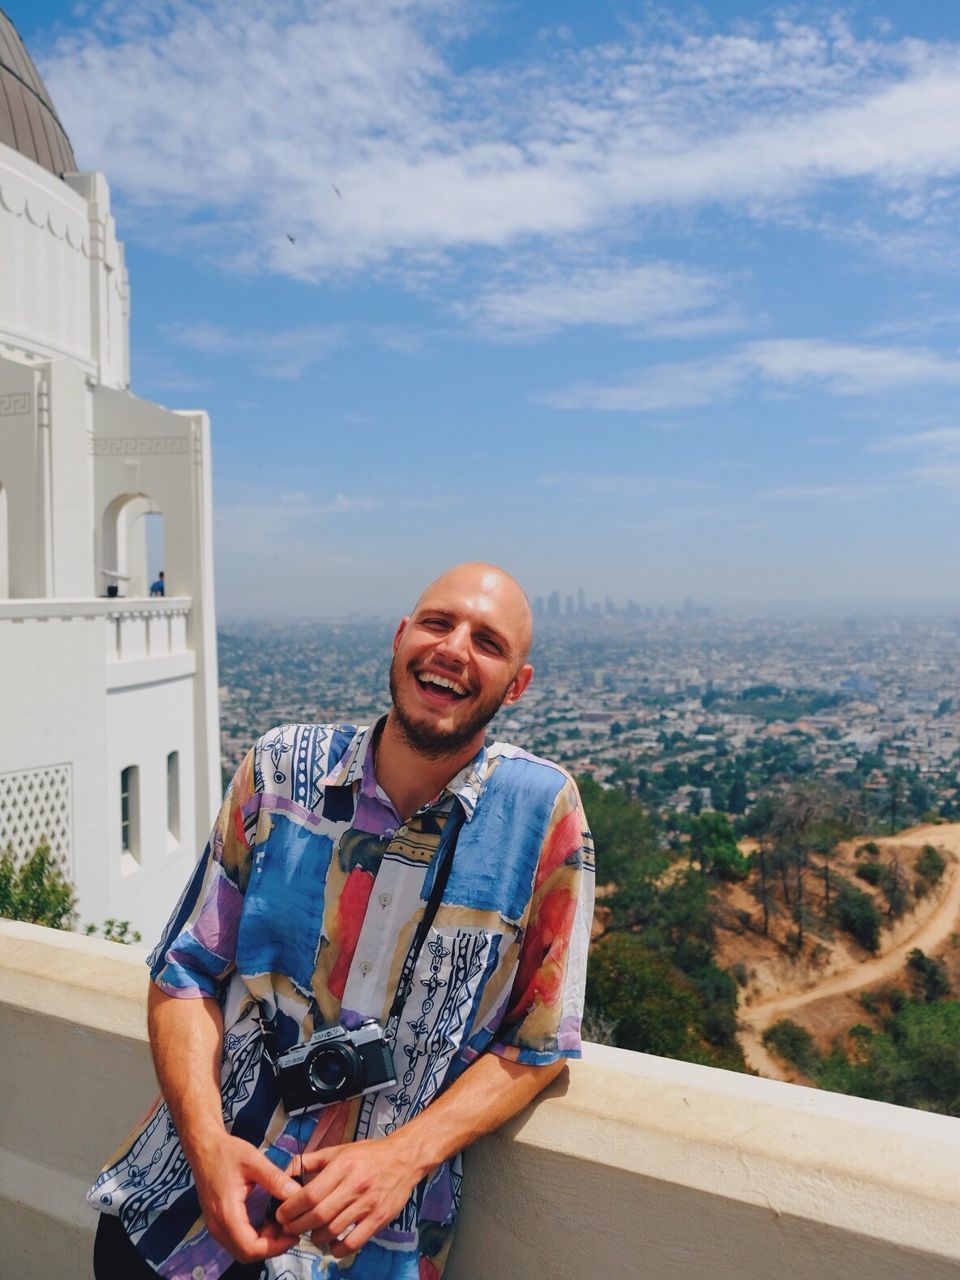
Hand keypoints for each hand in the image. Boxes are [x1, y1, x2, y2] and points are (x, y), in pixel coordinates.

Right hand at [190, 1132, 302, 1262]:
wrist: (204, 1148)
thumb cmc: (227, 1152)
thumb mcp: (254, 1161)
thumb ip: (275, 1179)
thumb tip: (297, 1193)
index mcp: (227, 1213)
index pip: (251, 1248)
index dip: (275, 1247)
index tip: (294, 1235)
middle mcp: (218, 1226)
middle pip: (246, 1254)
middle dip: (271, 1247)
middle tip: (291, 1230)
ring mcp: (215, 1226)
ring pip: (241, 1250)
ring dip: (263, 1243)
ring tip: (282, 1224)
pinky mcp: (217, 1222)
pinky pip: (237, 1241)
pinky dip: (254, 1238)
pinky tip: (268, 1222)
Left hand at [275, 1138, 422, 1257]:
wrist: (405, 1158)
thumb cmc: (368, 1154)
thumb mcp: (339, 1150)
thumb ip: (311, 1160)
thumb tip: (285, 1172)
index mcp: (343, 1166)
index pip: (310, 1194)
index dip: (291, 1208)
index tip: (282, 1214)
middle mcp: (355, 1185)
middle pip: (318, 1215)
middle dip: (297, 1226)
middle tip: (289, 1228)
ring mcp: (368, 1204)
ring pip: (333, 1231)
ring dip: (315, 1238)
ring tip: (311, 1234)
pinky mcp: (379, 1219)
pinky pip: (353, 1243)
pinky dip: (337, 1249)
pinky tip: (331, 1244)